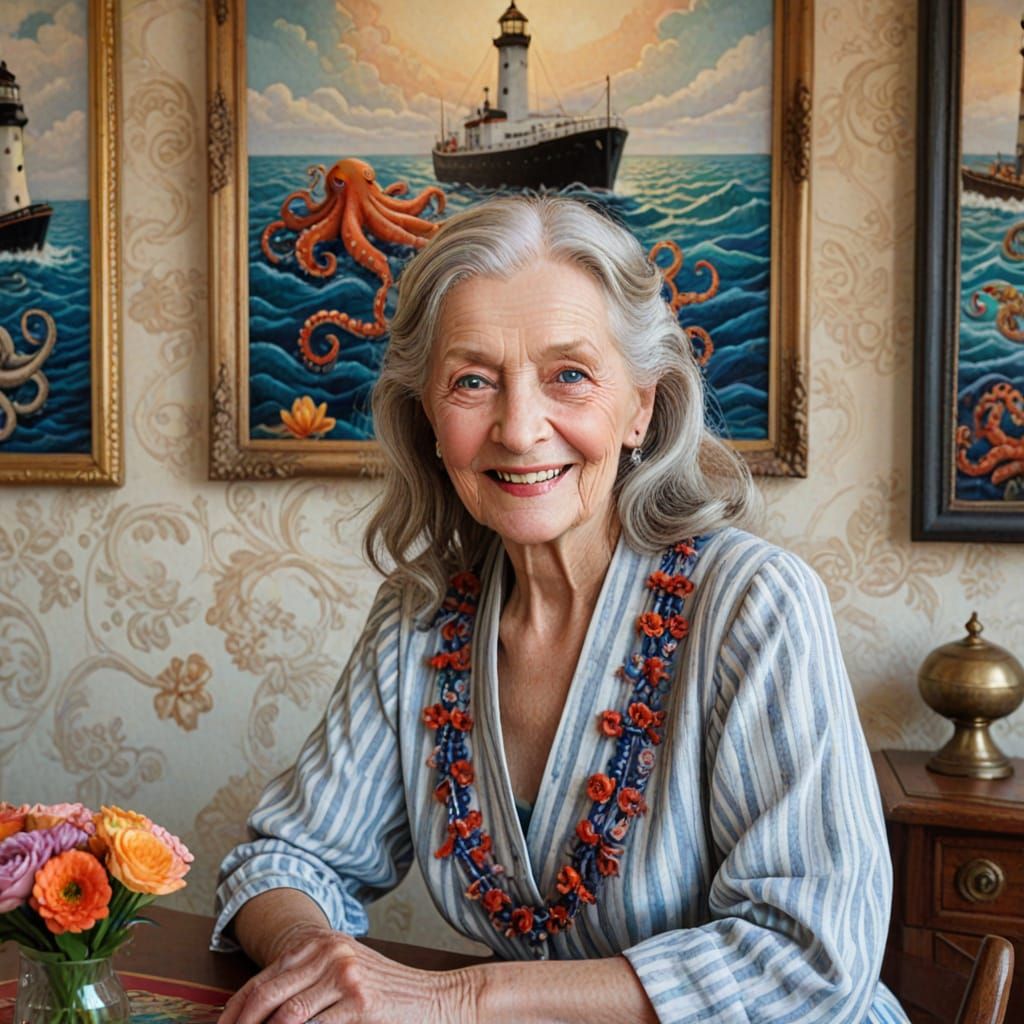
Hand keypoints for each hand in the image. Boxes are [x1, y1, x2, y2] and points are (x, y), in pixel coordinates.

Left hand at [217, 923, 477, 1023]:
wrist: (436, 999)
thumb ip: (304, 988)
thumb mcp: (343, 977)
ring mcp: (345, 976)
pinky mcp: (361, 1003)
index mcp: (320, 944)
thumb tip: (257, 1015)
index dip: (233, 1013)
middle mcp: (330, 952)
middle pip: (266, 996)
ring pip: (285, 1018)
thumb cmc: (387, 996)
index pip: (261, 980)